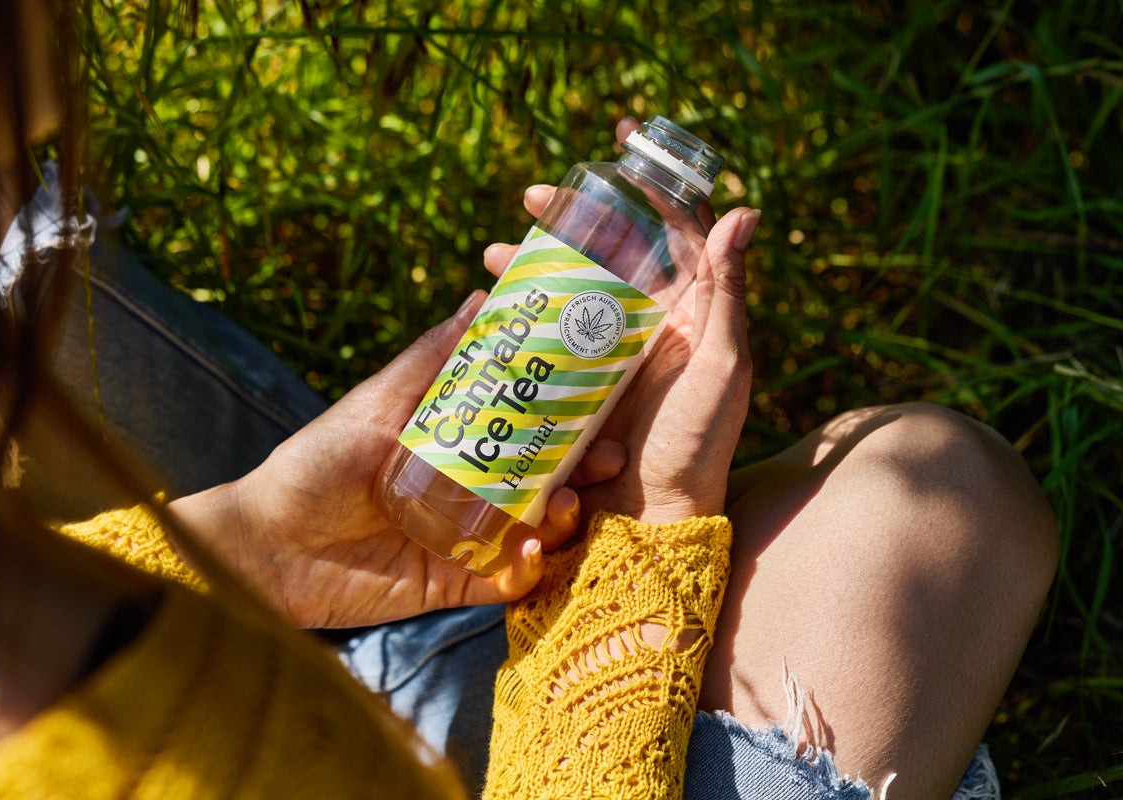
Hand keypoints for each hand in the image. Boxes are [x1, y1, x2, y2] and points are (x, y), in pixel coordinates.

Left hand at [167, 292, 624, 628]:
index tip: (605, 398)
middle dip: (585, 469)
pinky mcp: (457, 583)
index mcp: (458, 444)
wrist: (267, 547)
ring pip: (537, 529)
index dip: (569, 415)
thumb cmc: (314, 465)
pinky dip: (527, 568)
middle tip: (609, 459)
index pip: (527, 426)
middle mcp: (471, 489)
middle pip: (546, 478)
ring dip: (564, 518)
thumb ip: (428, 362)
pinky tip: (530, 551)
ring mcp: (468, 537)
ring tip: (569, 505)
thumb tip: (478, 299)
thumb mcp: (375, 405)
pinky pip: (508, 580)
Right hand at [484, 118, 755, 524]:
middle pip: (611, 250)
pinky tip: (493, 300)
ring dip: (534, 261)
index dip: (649, 182)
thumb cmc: (697, 444)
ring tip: (494, 252)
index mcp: (694, 310)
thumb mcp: (720, 366)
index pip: (674, 228)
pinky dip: (523, 308)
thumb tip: (740, 209)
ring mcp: (613, 350)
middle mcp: (652, 322)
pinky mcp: (580, 379)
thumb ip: (726, 293)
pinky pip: (551, 330)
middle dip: (570, 217)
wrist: (654, 516)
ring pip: (573, 285)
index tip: (618, 140)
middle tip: (530, 198)